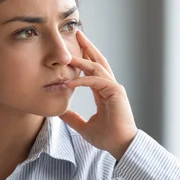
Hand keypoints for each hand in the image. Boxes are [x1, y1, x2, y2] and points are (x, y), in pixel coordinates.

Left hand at [60, 31, 137, 160]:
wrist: (120, 146)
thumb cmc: (107, 137)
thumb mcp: (83, 126)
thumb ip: (72, 118)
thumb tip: (58, 111)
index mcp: (104, 92)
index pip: (93, 70)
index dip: (84, 58)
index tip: (73, 49)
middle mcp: (110, 86)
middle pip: (98, 61)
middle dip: (87, 47)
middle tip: (77, 34)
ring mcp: (114, 88)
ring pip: (97, 67)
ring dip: (83, 58)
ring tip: (69, 52)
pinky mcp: (115, 92)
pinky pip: (95, 81)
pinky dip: (81, 80)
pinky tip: (68, 82)